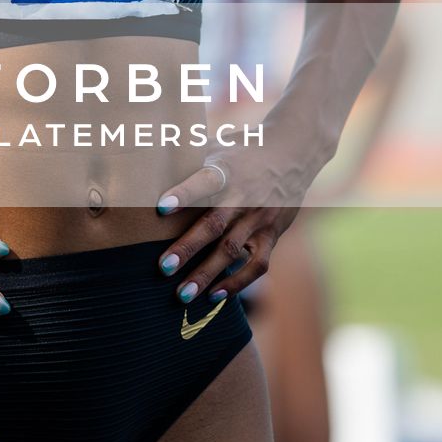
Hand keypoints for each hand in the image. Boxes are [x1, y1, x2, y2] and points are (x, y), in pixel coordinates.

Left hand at [153, 148, 299, 305]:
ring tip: (183, 294)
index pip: (204, 180)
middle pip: (214, 223)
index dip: (183, 193)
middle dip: (188, 247)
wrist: (293, 152)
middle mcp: (243, 195)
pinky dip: (237, 283)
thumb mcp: (218, 146)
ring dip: (207, 273)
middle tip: (163, 268)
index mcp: (227, 170)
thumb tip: (149, 162)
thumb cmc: (242, 150)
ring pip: (232, 249)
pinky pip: (257, 264)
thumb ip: (190, 159)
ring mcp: (259, 217)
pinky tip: (213, 296)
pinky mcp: (272, 234)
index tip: (160, 207)